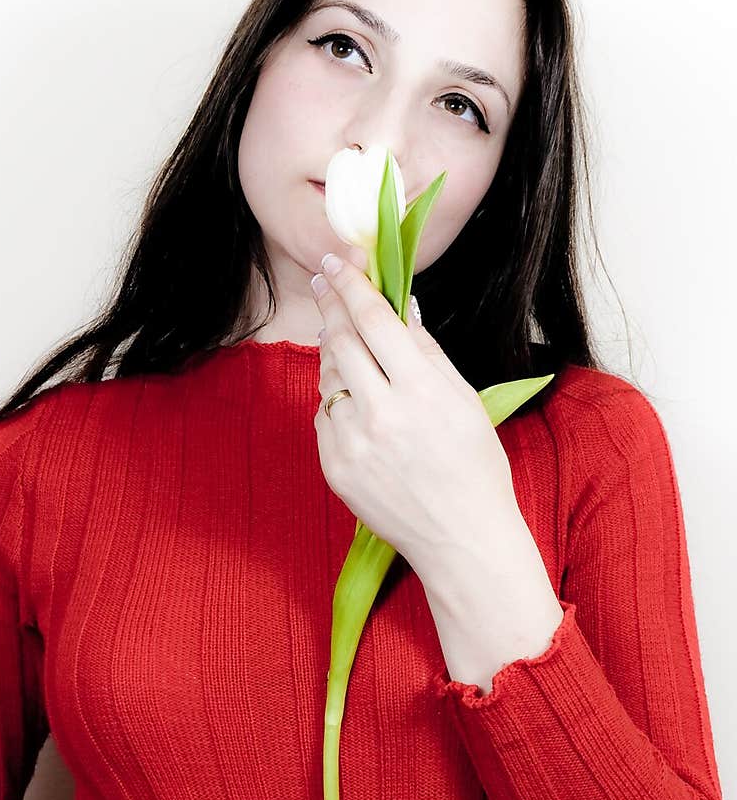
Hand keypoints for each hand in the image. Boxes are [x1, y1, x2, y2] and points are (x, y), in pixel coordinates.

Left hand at [311, 249, 518, 576]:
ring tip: (347, 343)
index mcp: (420, 391)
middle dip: (331, 304)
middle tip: (325, 280)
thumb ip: (426, 350)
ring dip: (333, 352)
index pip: (373, 320)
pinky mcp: (334, 467)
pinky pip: (324, 416)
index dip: (352, 284)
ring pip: (328, 376)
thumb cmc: (474, 467)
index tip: (337, 260)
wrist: (462, 538)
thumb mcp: (463, 399)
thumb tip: (400, 305)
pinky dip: (336, 400)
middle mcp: (381, 414)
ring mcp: (352, 443)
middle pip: (340, 340)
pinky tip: (356, 402)